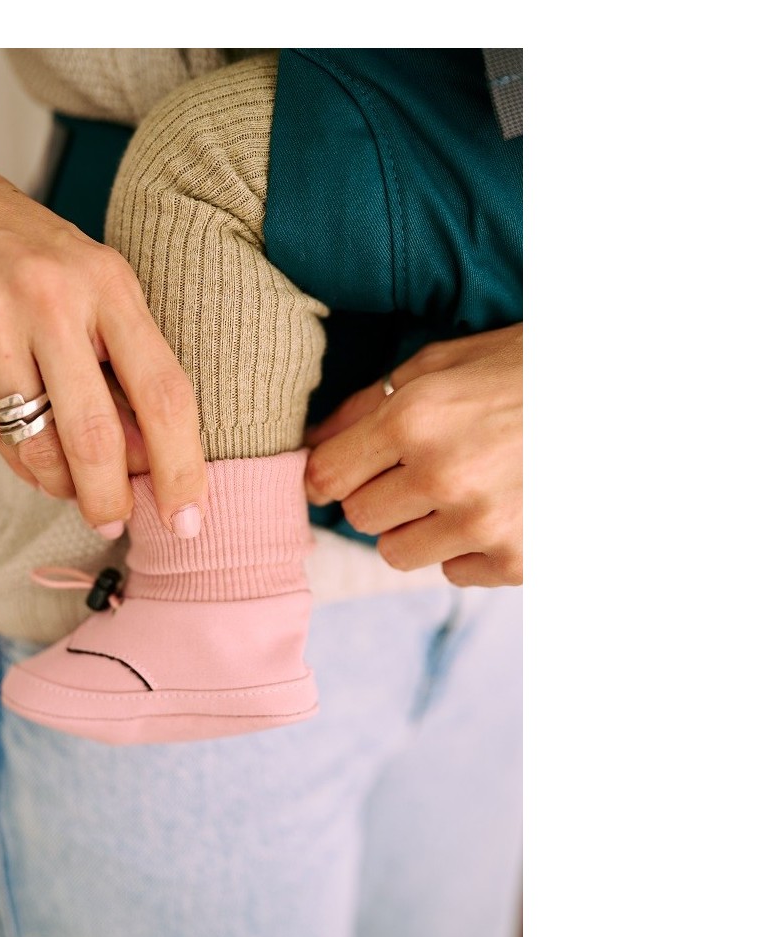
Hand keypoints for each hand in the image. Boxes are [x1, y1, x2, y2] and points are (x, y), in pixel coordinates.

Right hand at [0, 137, 205, 535]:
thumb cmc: (29, 253)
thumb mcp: (92, 284)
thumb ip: (123, 362)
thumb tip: (150, 460)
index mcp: (107, 282)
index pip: (163, 391)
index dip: (181, 465)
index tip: (188, 517)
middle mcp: (50, 300)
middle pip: (97, 434)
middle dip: (112, 497)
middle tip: (117, 522)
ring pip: (40, 445)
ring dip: (63, 485)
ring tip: (73, 487)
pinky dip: (22, 460)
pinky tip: (33, 452)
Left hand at [304, 324, 521, 586]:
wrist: (625, 397)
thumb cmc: (527, 369)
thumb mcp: (444, 364)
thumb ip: (370, 404)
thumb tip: (311, 446)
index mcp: (416, 417)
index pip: (328, 476)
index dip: (329, 476)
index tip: (342, 474)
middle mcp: (443, 475)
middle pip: (360, 518)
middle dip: (378, 497)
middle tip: (416, 472)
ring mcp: (482, 524)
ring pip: (397, 554)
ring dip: (417, 528)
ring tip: (458, 492)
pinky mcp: (518, 560)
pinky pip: (453, 573)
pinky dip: (467, 549)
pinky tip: (499, 509)